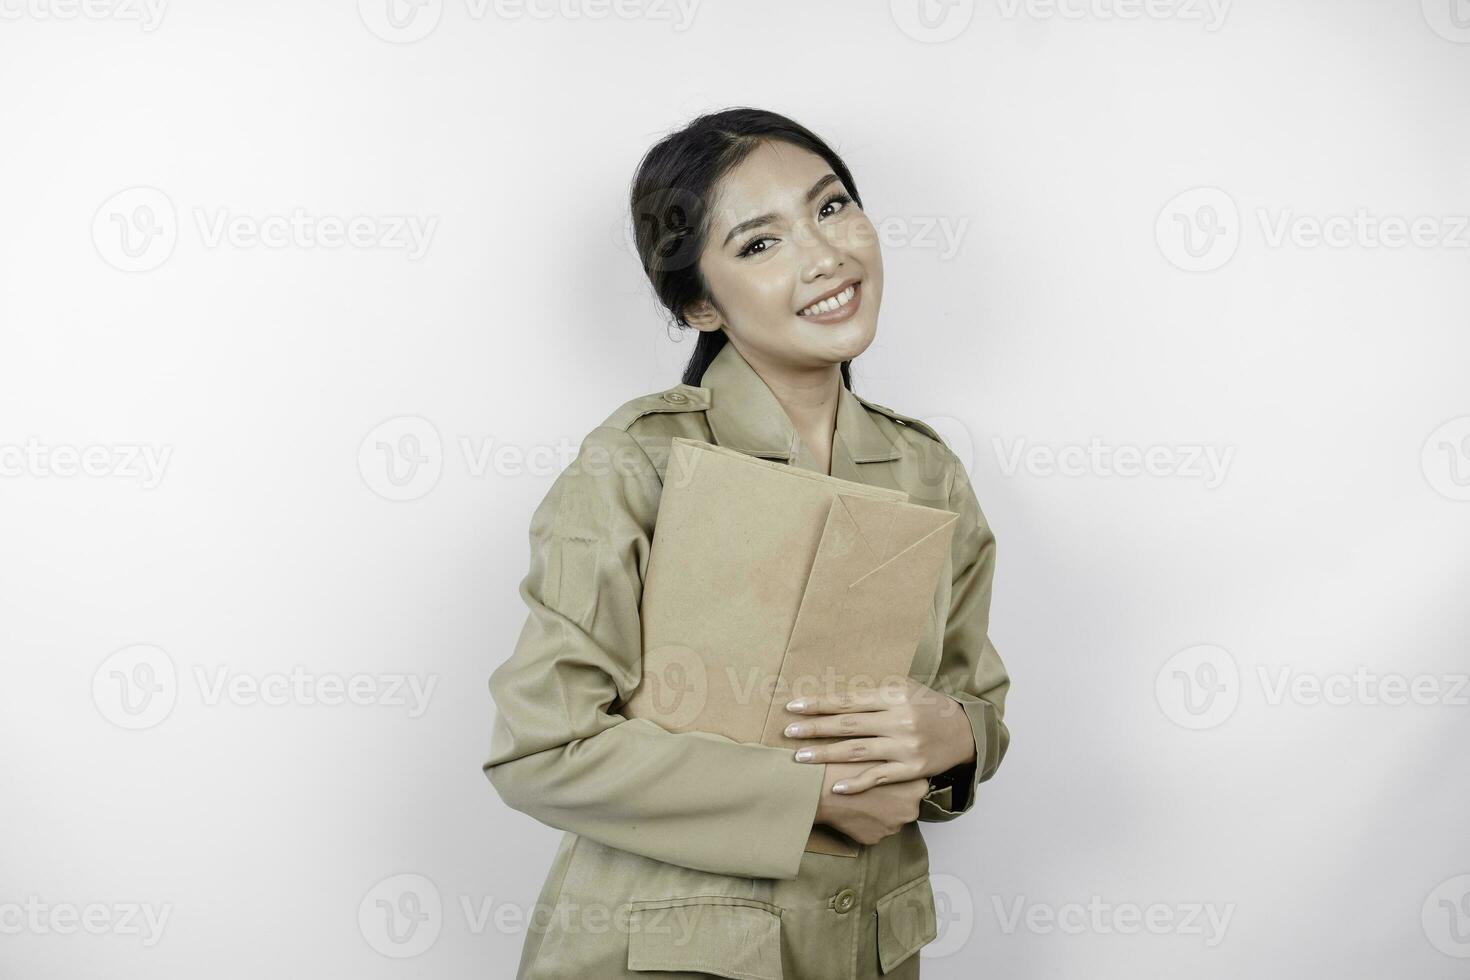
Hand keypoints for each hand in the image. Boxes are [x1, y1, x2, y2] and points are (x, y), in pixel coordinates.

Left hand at [784, 678, 975, 793]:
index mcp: (894, 695)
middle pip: (848, 726)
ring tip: (800, 757)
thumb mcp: (904, 689)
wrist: (964, 732)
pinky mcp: (911, 769)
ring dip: (825, 755)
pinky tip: (836, 786)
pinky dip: (856, 782)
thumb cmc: (927, 707)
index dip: (819, 704)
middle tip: (789, 732)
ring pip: (857, 752)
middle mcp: (899, 720)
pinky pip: (878, 776)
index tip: (794, 707)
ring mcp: (905, 746)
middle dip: (815, 729)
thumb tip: (832, 694)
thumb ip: (873, 692)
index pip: (849, 701)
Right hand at [813, 762, 927, 845]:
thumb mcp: (878, 750)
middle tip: (872, 786)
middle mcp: (910, 810)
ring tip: (860, 797)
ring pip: (889, 817)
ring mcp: (892, 827)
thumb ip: (895, 756)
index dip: (902, 777)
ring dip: (879, 810)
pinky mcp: (873, 838)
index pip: (917, 783)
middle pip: (906, 803)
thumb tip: (900, 755)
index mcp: (916, 787)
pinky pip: (873, 829)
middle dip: (893, 796)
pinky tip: (853, 810)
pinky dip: (866, 822)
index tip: (888, 771)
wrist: (820, 789)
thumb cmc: (849, 766)